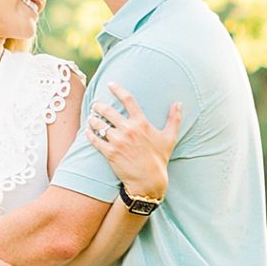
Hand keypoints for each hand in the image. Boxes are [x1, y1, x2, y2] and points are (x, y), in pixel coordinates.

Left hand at [85, 82, 181, 197]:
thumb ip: (174, 119)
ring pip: (99, 125)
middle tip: (96, 105)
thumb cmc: (159, 159)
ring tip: (91, 118)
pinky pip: (95, 140)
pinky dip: (90, 134)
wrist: (149, 181)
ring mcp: (118, 141)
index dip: (118, 89)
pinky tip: (88, 131)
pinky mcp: (110, 153)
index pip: (128, 100)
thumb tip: (179, 103)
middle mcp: (129, 130)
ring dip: (93, 120)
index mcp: (142, 123)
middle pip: (108, 111)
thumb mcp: (169, 138)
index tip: (110, 84)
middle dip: (99, 106)